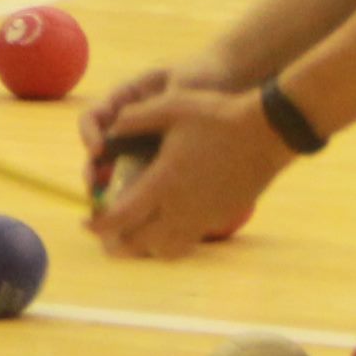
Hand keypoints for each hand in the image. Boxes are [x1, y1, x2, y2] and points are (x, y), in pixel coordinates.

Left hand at [86, 76, 282, 255]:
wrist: (269, 132)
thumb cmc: (218, 116)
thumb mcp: (171, 107)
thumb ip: (136, 118)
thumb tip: (109, 128)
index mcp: (163, 182)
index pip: (121, 216)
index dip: (99, 224)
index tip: (86, 222)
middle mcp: (181, 207)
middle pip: (139, 242)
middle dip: (117, 242)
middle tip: (104, 235)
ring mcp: (204, 216)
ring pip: (166, 249)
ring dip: (144, 247)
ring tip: (133, 236)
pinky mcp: (221, 218)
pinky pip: (189, 241)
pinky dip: (170, 242)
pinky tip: (166, 228)